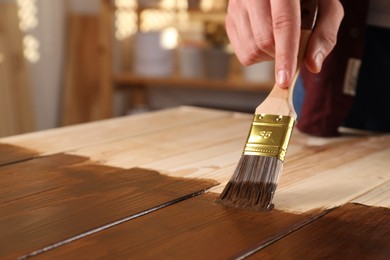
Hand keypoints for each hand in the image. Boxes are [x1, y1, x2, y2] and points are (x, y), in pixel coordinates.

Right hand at [225, 0, 343, 87]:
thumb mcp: (326, 8)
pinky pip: (242, 53)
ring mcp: (237, 5)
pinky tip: (266, 40)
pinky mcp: (229, 18)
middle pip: (265, 41)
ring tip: (279, 39)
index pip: (283, 23)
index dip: (285, 54)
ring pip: (251, 50)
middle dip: (281, 54)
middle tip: (293, 46)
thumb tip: (313, 65)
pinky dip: (258, 55)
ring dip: (270, 56)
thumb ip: (325, 34)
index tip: (285, 79)